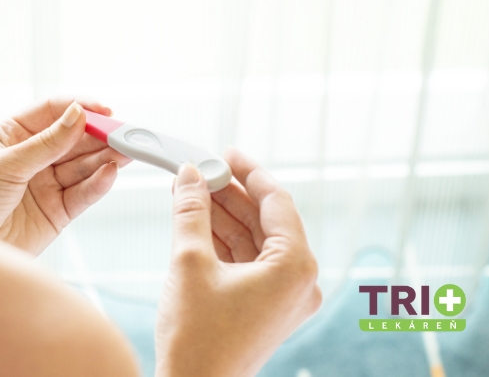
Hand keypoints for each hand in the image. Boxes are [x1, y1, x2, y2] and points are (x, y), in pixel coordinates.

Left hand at [0, 97, 131, 255]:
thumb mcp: (7, 165)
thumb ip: (46, 143)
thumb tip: (78, 115)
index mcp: (14, 134)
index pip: (52, 112)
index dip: (79, 108)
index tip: (103, 109)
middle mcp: (34, 156)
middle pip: (74, 139)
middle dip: (100, 135)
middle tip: (124, 132)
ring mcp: (48, 183)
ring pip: (84, 165)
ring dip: (106, 158)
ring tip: (127, 151)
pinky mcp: (58, 211)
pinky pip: (83, 194)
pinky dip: (98, 184)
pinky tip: (111, 173)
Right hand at [155, 147, 320, 376]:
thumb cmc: (197, 336)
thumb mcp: (189, 262)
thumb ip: (191, 211)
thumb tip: (189, 174)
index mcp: (295, 266)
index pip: (277, 202)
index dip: (248, 172)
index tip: (225, 152)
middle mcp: (300, 281)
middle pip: (265, 220)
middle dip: (229, 194)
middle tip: (199, 171)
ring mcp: (285, 297)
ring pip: (255, 241)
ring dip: (223, 217)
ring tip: (190, 192)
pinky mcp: (268, 308)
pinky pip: (249, 262)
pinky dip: (224, 242)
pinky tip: (197, 223)